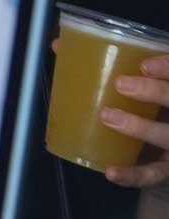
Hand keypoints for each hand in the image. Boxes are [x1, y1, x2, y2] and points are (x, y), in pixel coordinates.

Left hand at [104, 53, 168, 188]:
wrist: (161, 150)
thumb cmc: (143, 104)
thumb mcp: (136, 82)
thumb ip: (106, 63)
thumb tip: (60, 44)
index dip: (168, 68)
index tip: (144, 64)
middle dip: (154, 92)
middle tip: (121, 84)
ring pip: (167, 136)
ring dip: (139, 126)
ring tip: (108, 116)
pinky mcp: (166, 168)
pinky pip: (153, 174)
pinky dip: (132, 174)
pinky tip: (111, 172)